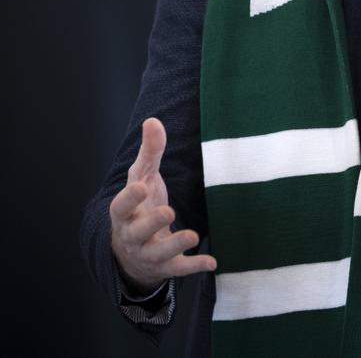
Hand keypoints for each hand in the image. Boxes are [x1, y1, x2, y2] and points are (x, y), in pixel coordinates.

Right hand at [110, 117, 216, 292]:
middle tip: (168, 212)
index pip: (120, 207)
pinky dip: (194, 266)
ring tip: (192, 235)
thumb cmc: (140, 205)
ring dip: (175, 245)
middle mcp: (133, 235)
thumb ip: (150, 152)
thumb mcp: (142, 177)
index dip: (129, 198)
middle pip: (138, 233)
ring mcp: (148, 253)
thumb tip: (152, 120)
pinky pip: (178, 269)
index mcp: (124, 213)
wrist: (133, 250)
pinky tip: (212, 262)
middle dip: (151, 223)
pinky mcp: (166, 267)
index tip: (141, 187)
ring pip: (158, 254)